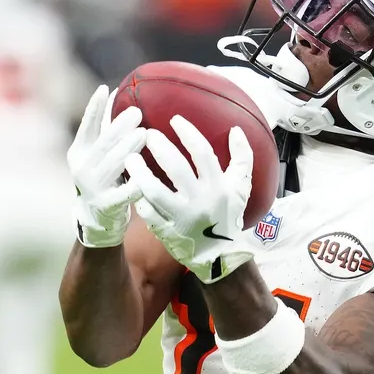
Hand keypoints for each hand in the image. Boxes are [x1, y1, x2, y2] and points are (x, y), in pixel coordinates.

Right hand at [68, 85, 146, 247]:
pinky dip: (133, 186)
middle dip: (119, 127)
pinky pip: (122, 194)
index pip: (87, 126)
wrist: (96, 217)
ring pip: (112, 165)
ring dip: (128, 149)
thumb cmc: (104, 177)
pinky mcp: (105, 205)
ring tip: (144, 134)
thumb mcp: (98, 154)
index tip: (105, 89)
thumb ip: (106, 131)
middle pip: (103, 144)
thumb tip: (117, 95)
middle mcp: (82, 167)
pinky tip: (145, 178)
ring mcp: (92, 187)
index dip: (95, 107)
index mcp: (79, 151)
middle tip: (137, 112)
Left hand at [124, 116, 254, 282]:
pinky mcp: (168, 232)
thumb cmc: (228, 215)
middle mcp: (201, 201)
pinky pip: (148, 213)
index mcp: (219, 187)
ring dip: (140, 173)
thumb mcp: (241, 187)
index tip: (174, 120)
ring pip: (155, 192)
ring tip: (130, 158)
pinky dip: (138, 198)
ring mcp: (182, 218)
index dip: (188, 133)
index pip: (203, 153)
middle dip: (160, 148)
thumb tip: (235, 130)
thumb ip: (243, 157)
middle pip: (177, 169)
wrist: (219, 254)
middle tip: (148, 135)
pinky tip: (130, 185)